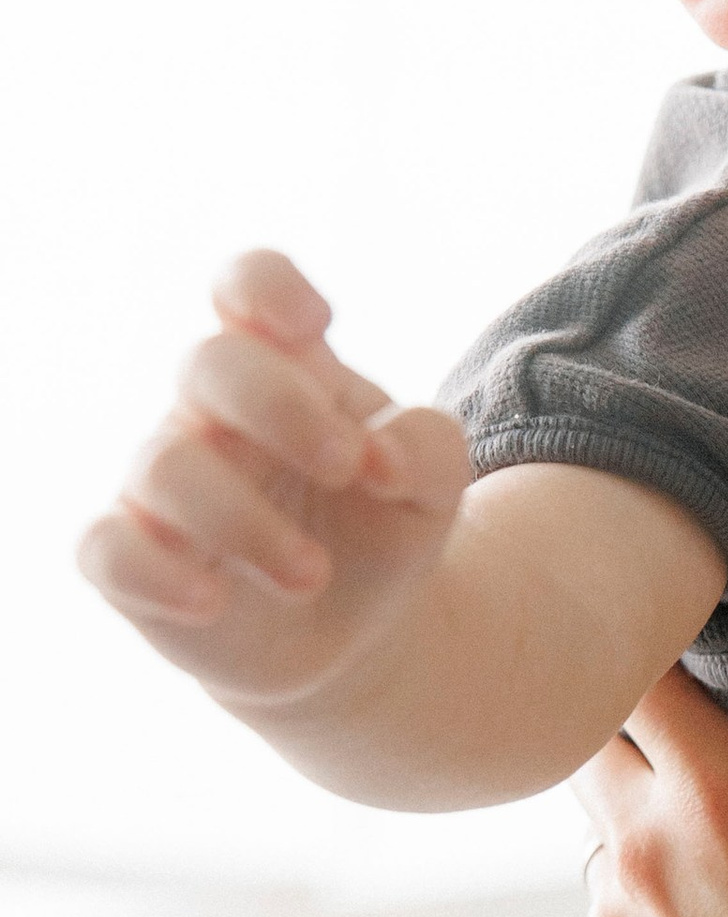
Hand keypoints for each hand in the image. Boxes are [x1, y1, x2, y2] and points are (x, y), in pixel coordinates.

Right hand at [77, 249, 470, 706]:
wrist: (362, 630)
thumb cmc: (380, 525)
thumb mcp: (431, 485)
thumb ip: (429, 450)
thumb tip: (382, 459)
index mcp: (286, 368)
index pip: (248, 286)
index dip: (267, 289)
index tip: (317, 325)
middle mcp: (211, 412)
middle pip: (209, 364)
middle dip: (281, 407)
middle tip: (347, 467)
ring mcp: (164, 486)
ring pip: (166, 468)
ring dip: (247, 522)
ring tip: (311, 575)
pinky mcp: (133, 563)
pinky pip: (107, 549)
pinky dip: (154, 573)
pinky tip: (211, 601)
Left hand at [574, 603, 727, 916]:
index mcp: (717, 799)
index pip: (628, 656)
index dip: (648, 617)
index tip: (698, 604)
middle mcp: (637, 853)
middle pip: (590, 731)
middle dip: (636, 706)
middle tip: (713, 698)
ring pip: (597, 824)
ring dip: (645, 805)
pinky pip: (613, 911)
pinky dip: (653, 894)